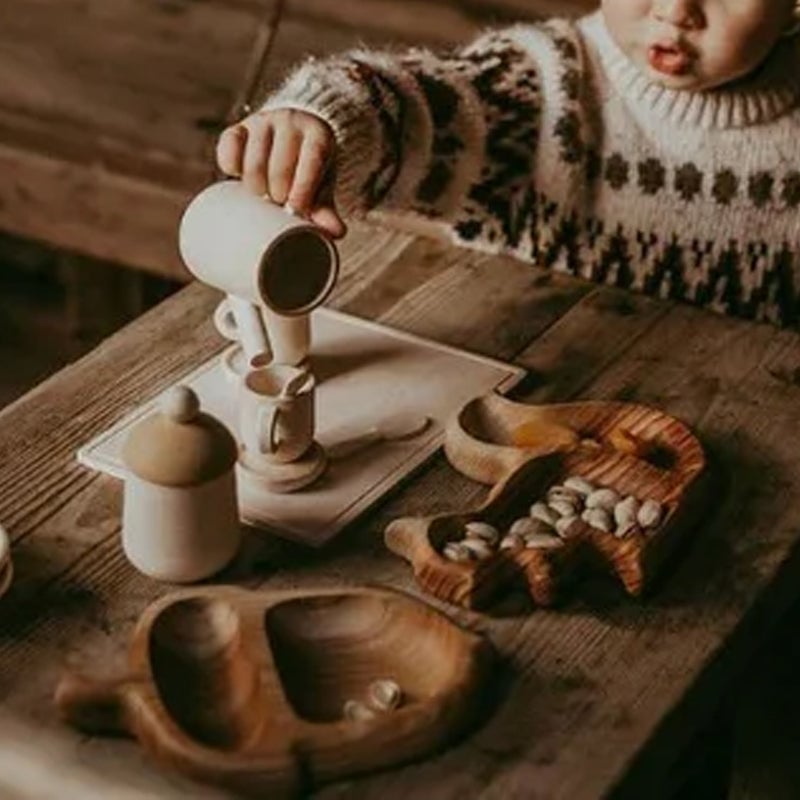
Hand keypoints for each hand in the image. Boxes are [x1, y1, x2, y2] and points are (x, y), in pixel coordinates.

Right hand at [216, 108, 345, 238]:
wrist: (291, 139)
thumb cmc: (309, 169)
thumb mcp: (321, 186)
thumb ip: (327, 210)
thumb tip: (336, 233)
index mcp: (318, 134)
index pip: (312, 159)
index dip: (304, 187)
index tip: (296, 209)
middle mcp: (291, 122)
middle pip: (280, 166)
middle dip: (278, 193)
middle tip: (279, 204)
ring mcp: (263, 122)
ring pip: (253, 161)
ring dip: (255, 187)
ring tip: (263, 195)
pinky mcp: (238, 127)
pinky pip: (229, 147)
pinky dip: (231, 166)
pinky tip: (238, 177)